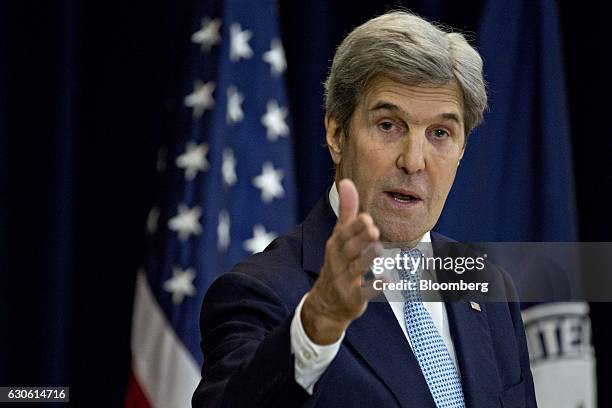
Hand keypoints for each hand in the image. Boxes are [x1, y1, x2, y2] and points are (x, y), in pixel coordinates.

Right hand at [301, 179, 381, 343]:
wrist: (326, 303)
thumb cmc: (338, 263)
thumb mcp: (340, 237)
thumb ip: (346, 211)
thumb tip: (347, 181)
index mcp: (336, 244)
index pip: (344, 233)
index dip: (354, 226)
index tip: (366, 217)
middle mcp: (338, 260)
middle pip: (349, 248)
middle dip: (360, 239)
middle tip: (373, 229)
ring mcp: (344, 280)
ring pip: (356, 268)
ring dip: (367, 259)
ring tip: (380, 250)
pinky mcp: (352, 297)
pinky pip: (363, 292)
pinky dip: (374, 287)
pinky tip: (386, 281)